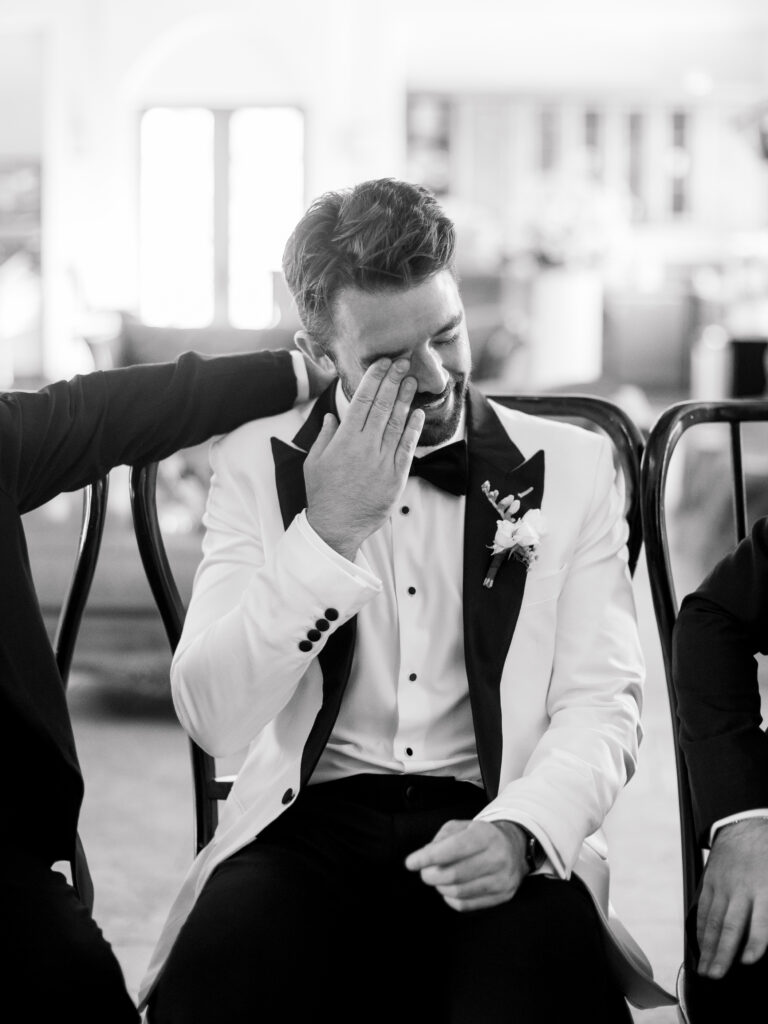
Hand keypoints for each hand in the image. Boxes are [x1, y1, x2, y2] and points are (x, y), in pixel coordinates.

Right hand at [304, 358, 423, 559]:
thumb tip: (332, 417)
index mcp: (344, 440)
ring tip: (411, 381)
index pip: (361, 401)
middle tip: (403, 362)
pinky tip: (418, 414)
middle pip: (382, 406)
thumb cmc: (323, 494)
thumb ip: (324, 436)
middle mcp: (365, 447)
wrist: (336, 526)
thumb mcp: (314, 462)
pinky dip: (413, 430)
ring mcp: (383, 462)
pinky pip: (407, 448)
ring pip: (397, 423)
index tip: (382, 363)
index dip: (374, 379)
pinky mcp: (396, 477)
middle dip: (393, 381)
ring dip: (405, 400)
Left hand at [404, 819, 527, 911]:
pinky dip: (450, 899)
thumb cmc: (480, 836)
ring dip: (440, 887)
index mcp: (486, 835)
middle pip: (454, 874)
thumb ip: (441, 839)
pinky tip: (449, 889)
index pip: (453, 848)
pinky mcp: (503, 896)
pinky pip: (467, 905)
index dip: (428, 857)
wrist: (515, 847)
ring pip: (459, 892)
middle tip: (424, 872)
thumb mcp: (462, 826)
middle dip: (430, 875)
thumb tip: (424, 857)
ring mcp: (502, 879)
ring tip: (438, 879)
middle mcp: (497, 857)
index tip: (410, 862)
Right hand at [696, 817, 767, 978]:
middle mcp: (741, 889)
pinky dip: (701, 929)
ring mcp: (722, 886)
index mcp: (764, 889)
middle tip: (716, 975)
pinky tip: (701, 946)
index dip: (754, 942)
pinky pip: (704, 909)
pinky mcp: (709, 883)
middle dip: (723, 953)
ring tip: (706, 969)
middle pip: (730, 925)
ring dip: (708, 947)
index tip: (748, 961)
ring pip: (713, 921)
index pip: (760, 920)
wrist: (743, 827)